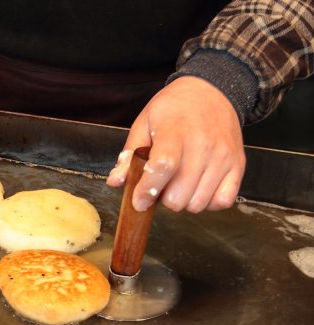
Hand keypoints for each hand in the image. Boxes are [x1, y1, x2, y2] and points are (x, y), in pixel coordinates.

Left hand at [106, 76, 245, 212]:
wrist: (212, 91)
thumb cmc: (174, 108)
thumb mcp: (144, 123)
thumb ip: (129, 155)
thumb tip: (116, 181)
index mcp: (175, 131)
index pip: (163, 167)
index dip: (148, 190)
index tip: (139, 200)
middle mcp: (204, 145)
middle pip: (180, 195)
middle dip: (164, 198)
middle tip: (162, 183)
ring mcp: (223, 157)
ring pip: (198, 204)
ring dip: (184, 201)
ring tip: (180, 182)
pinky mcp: (238, 165)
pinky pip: (222, 202)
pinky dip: (208, 202)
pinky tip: (199, 187)